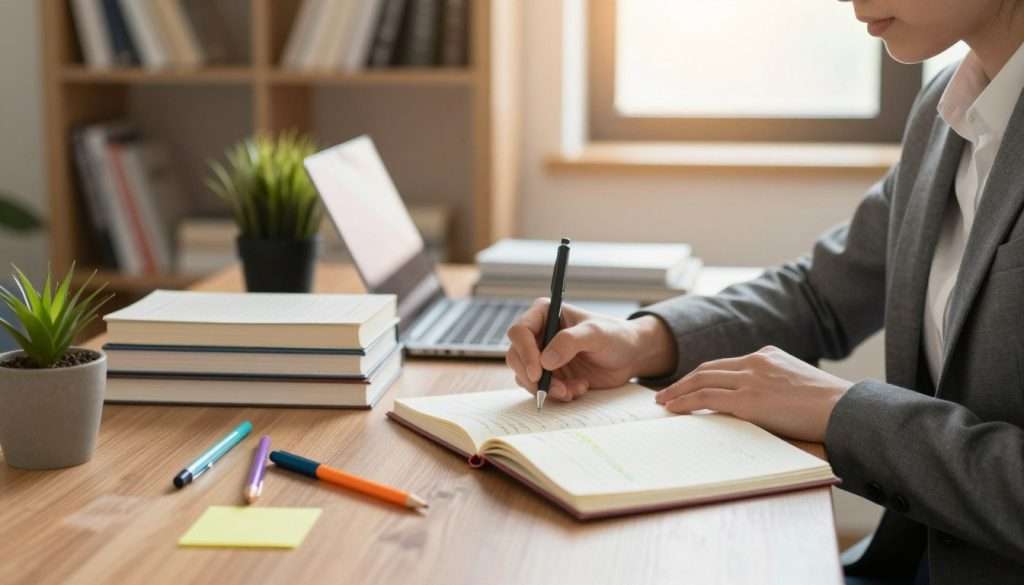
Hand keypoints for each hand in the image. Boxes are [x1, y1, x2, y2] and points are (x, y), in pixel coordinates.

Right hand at [505, 299, 676, 401]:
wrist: (629, 356)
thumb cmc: (615, 336)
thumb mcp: (596, 334)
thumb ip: (570, 342)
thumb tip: (545, 360)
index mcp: (545, 314)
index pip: (519, 331)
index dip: (524, 352)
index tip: (539, 372)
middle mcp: (539, 334)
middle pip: (516, 357)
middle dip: (534, 377)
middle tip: (556, 389)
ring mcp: (542, 356)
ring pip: (525, 376)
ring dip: (547, 388)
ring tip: (573, 389)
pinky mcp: (549, 375)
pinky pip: (541, 389)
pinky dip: (557, 394)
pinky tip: (579, 389)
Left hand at [654, 345, 851, 442]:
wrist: (845, 409)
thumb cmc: (830, 405)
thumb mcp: (799, 382)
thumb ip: (776, 384)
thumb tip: (764, 404)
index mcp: (767, 355)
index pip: (726, 364)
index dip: (703, 375)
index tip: (689, 383)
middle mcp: (755, 362)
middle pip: (708, 369)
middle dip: (684, 381)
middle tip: (665, 392)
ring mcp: (751, 380)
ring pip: (702, 381)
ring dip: (678, 392)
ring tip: (662, 402)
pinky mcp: (749, 400)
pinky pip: (708, 399)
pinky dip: (686, 402)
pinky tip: (674, 409)